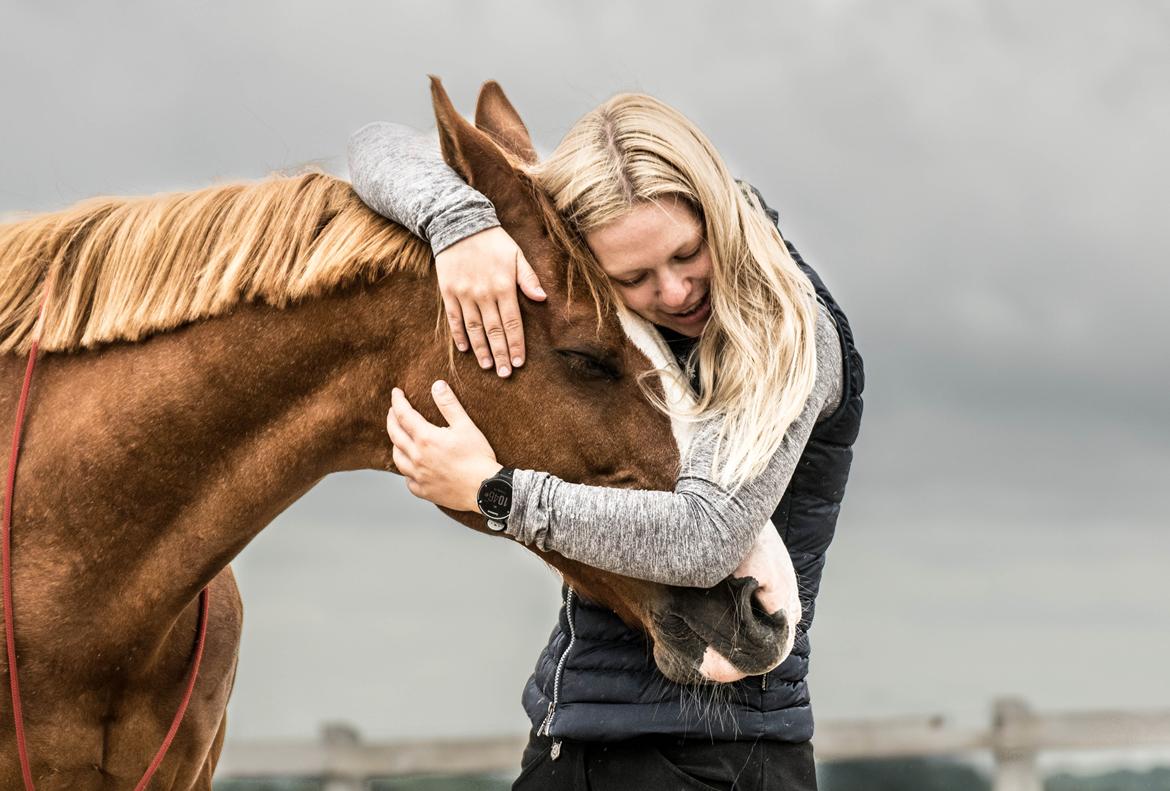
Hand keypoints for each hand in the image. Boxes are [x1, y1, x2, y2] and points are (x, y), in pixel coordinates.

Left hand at [386, 380, 502, 511]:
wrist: (484, 489)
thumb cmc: (477, 457)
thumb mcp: (465, 426)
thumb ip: (449, 405)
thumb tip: (437, 385)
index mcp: (426, 438)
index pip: (403, 414)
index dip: (397, 401)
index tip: (396, 392)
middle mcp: (416, 457)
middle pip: (394, 434)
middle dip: (391, 419)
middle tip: (393, 410)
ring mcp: (418, 475)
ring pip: (397, 457)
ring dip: (395, 444)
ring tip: (399, 437)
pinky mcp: (423, 490)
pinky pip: (407, 479)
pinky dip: (406, 470)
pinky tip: (412, 467)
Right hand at [435, 226, 545, 377]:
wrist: (458, 224)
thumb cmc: (493, 241)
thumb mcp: (516, 255)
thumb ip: (528, 278)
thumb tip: (542, 298)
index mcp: (504, 286)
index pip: (513, 323)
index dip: (516, 344)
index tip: (519, 362)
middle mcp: (484, 294)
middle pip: (494, 331)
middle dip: (501, 354)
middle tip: (505, 374)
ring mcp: (464, 294)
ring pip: (474, 329)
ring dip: (481, 350)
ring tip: (488, 366)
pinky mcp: (448, 292)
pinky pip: (454, 319)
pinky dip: (459, 335)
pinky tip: (465, 349)